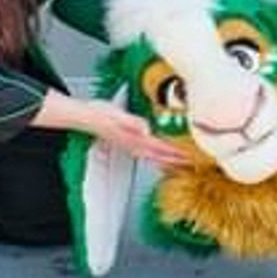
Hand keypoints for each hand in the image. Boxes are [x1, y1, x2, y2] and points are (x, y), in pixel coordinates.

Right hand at [34, 89, 183, 167]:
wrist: (83, 116)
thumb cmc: (98, 114)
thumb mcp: (116, 114)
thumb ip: (132, 123)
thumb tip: (147, 130)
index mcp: (134, 138)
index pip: (161, 147)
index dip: (176, 152)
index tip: (191, 156)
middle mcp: (134, 144)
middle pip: (160, 155)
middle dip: (177, 160)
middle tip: (194, 163)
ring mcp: (130, 145)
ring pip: (154, 156)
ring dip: (168, 160)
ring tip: (182, 163)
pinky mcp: (127, 142)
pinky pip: (148, 153)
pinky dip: (158, 156)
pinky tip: (161, 156)